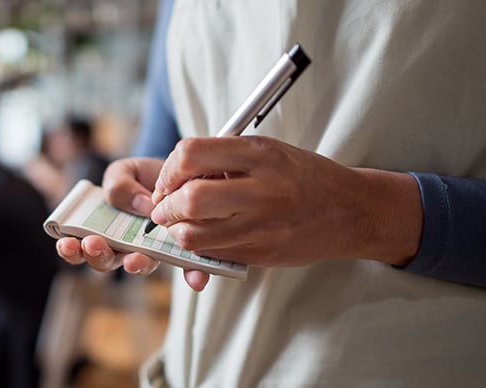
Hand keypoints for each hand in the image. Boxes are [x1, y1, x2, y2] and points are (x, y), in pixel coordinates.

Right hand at [54, 157, 212, 290]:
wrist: (177, 172)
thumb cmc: (141, 177)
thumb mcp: (124, 172)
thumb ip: (120, 186)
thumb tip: (142, 206)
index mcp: (101, 230)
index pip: (79, 246)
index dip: (70, 250)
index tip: (68, 244)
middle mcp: (122, 247)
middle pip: (104, 261)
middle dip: (97, 256)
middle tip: (94, 245)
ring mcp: (150, 251)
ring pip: (140, 266)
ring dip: (136, 266)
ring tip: (134, 259)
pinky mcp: (178, 252)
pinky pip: (184, 267)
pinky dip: (191, 274)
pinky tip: (196, 278)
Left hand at [148, 136, 420, 279]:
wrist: (351, 211)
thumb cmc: (302, 176)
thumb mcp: (267, 151)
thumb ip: (224, 158)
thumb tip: (175, 174)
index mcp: (260, 154)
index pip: (191, 153)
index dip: (170, 169)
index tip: (169, 179)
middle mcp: (263, 189)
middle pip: (190, 198)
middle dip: (167, 205)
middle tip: (164, 207)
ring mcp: (263, 225)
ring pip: (194, 235)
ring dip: (176, 231)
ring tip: (179, 223)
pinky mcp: (262, 252)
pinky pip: (211, 252)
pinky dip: (196, 246)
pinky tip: (201, 236)